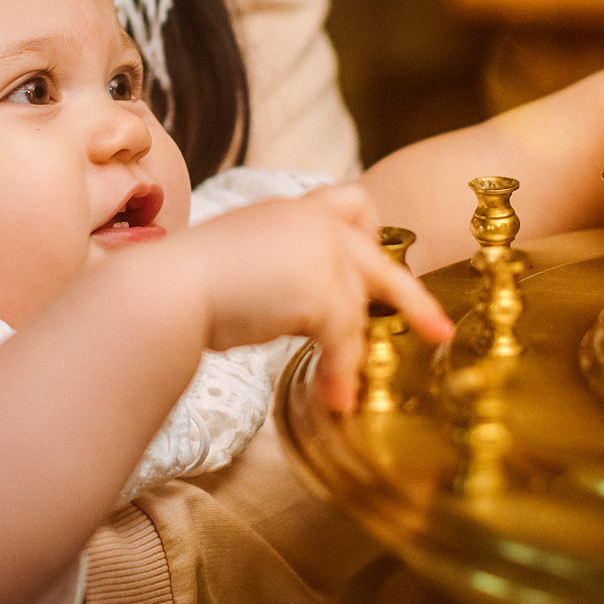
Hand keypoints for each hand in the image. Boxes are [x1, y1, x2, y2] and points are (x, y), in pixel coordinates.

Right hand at [168, 183, 451, 413]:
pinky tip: (334, 400)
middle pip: (377, 254)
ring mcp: (319, 250)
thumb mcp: (235, 264)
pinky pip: (345, 339)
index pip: (349, 203)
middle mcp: (308, 220)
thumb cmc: (179, 286)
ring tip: (345, 394)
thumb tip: (285, 310)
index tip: (378, 263)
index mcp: (287, 210)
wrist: (165, 290)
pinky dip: (340, 373)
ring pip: (359, 307)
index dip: (369, 234)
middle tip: (438, 330)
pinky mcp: (321, 288)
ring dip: (351, 355)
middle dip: (411, 297)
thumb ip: (272, 274)